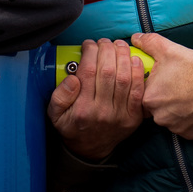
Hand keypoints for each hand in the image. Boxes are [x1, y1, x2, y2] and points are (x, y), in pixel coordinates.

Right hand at [47, 38, 144, 160]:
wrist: (90, 150)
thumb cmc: (72, 126)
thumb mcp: (55, 113)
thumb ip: (59, 95)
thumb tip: (72, 78)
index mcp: (82, 108)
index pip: (88, 71)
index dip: (90, 52)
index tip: (88, 44)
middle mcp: (102, 111)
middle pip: (108, 71)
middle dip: (107, 50)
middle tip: (104, 41)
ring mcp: (120, 115)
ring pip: (124, 78)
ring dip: (123, 56)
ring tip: (118, 44)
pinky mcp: (133, 117)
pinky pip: (138, 91)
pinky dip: (138, 73)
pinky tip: (134, 60)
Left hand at [131, 32, 192, 138]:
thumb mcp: (169, 50)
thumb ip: (148, 43)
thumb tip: (135, 38)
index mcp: (149, 98)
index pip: (143, 93)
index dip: (154, 85)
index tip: (164, 79)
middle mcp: (160, 117)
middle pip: (156, 107)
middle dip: (164, 97)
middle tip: (178, 85)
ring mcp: (176, 128)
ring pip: (170, 117)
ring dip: (176, 109)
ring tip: (189, 94)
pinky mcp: (192, 134)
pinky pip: (185, 126)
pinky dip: (189, 118)